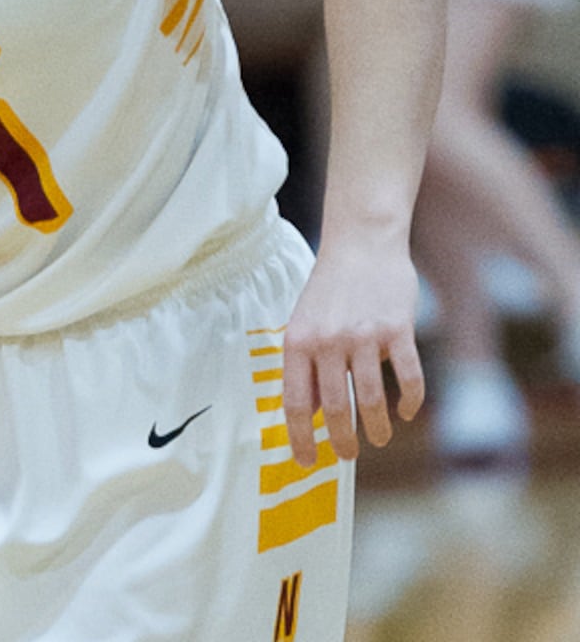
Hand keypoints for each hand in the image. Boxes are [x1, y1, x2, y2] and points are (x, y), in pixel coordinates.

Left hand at [282, 233, 424, 465]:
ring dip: (376, 427)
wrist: (361, 244)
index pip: (296, 402)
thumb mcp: (304, 323)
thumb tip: (310, 413)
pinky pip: (408, 378)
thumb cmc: (329, 289)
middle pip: (335, 408)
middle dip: (342, 441)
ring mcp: (364, 336)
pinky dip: (410, 401)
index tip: (305, 462)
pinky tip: (406, 412)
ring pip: (371, 399)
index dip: (300, 437)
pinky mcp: (398, 330)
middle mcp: (328, 341)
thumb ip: (306, 365)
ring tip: (379, 438)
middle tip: (347, 456)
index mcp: (298, 341)